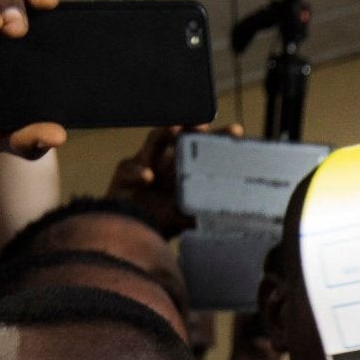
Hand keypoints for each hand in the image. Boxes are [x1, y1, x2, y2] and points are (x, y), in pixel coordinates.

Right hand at [108, 123, 244, 234]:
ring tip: (175, 128)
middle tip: (202, 124)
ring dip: (164, 134)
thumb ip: (201, 214)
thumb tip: (225, 217)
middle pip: (180, 138)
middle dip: (191, 127)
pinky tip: (148, 176)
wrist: (130, 235)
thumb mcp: (186, 219)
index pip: (203, 151)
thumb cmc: (160, 222)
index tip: (236, 131)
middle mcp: (166, 163)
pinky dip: (138, 172)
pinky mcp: (124, 176)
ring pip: (154, 142)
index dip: (218, 140)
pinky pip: (130, 169)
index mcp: (184, 171)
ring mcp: (144, 164)